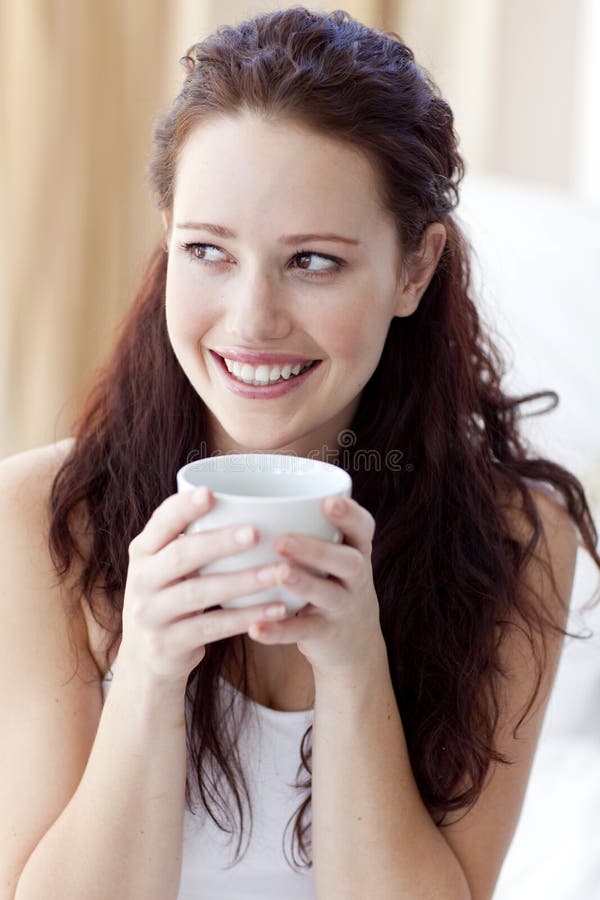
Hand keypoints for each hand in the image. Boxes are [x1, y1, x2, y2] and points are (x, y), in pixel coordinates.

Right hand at [119, 488, 291, 685]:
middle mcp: (141, 580)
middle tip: (256, 532)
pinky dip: (246, 617)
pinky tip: (277, 609)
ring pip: (200, 593)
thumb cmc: (170, 598)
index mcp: (143, 551)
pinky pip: (212, 628)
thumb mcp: (166, 567)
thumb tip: (249, 502)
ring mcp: (151, 614)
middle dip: (219, 542)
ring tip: (279, 572)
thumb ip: (191, 540)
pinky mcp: (167, 645)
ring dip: (243, 582)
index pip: (161, 522)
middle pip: (181, 555)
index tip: (210, 492)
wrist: (145, 661)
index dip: (183, 507)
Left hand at [248, 496, 384, 676]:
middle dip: (317, 550)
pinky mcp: (327, 634)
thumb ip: (307, 527)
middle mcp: (355, 578)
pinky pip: (304, 632)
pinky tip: (255, 628)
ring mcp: (343, 607)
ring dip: (303, 584)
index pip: (363, 528)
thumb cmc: (329, 580)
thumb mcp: (332, 554)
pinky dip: (280, 631)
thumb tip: (243, 496)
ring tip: (278, 574)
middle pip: (348, 562)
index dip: (350, 515)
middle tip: (283, 541)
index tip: (329, 502)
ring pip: (328, 595)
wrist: (354, 641)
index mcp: (355, 550)